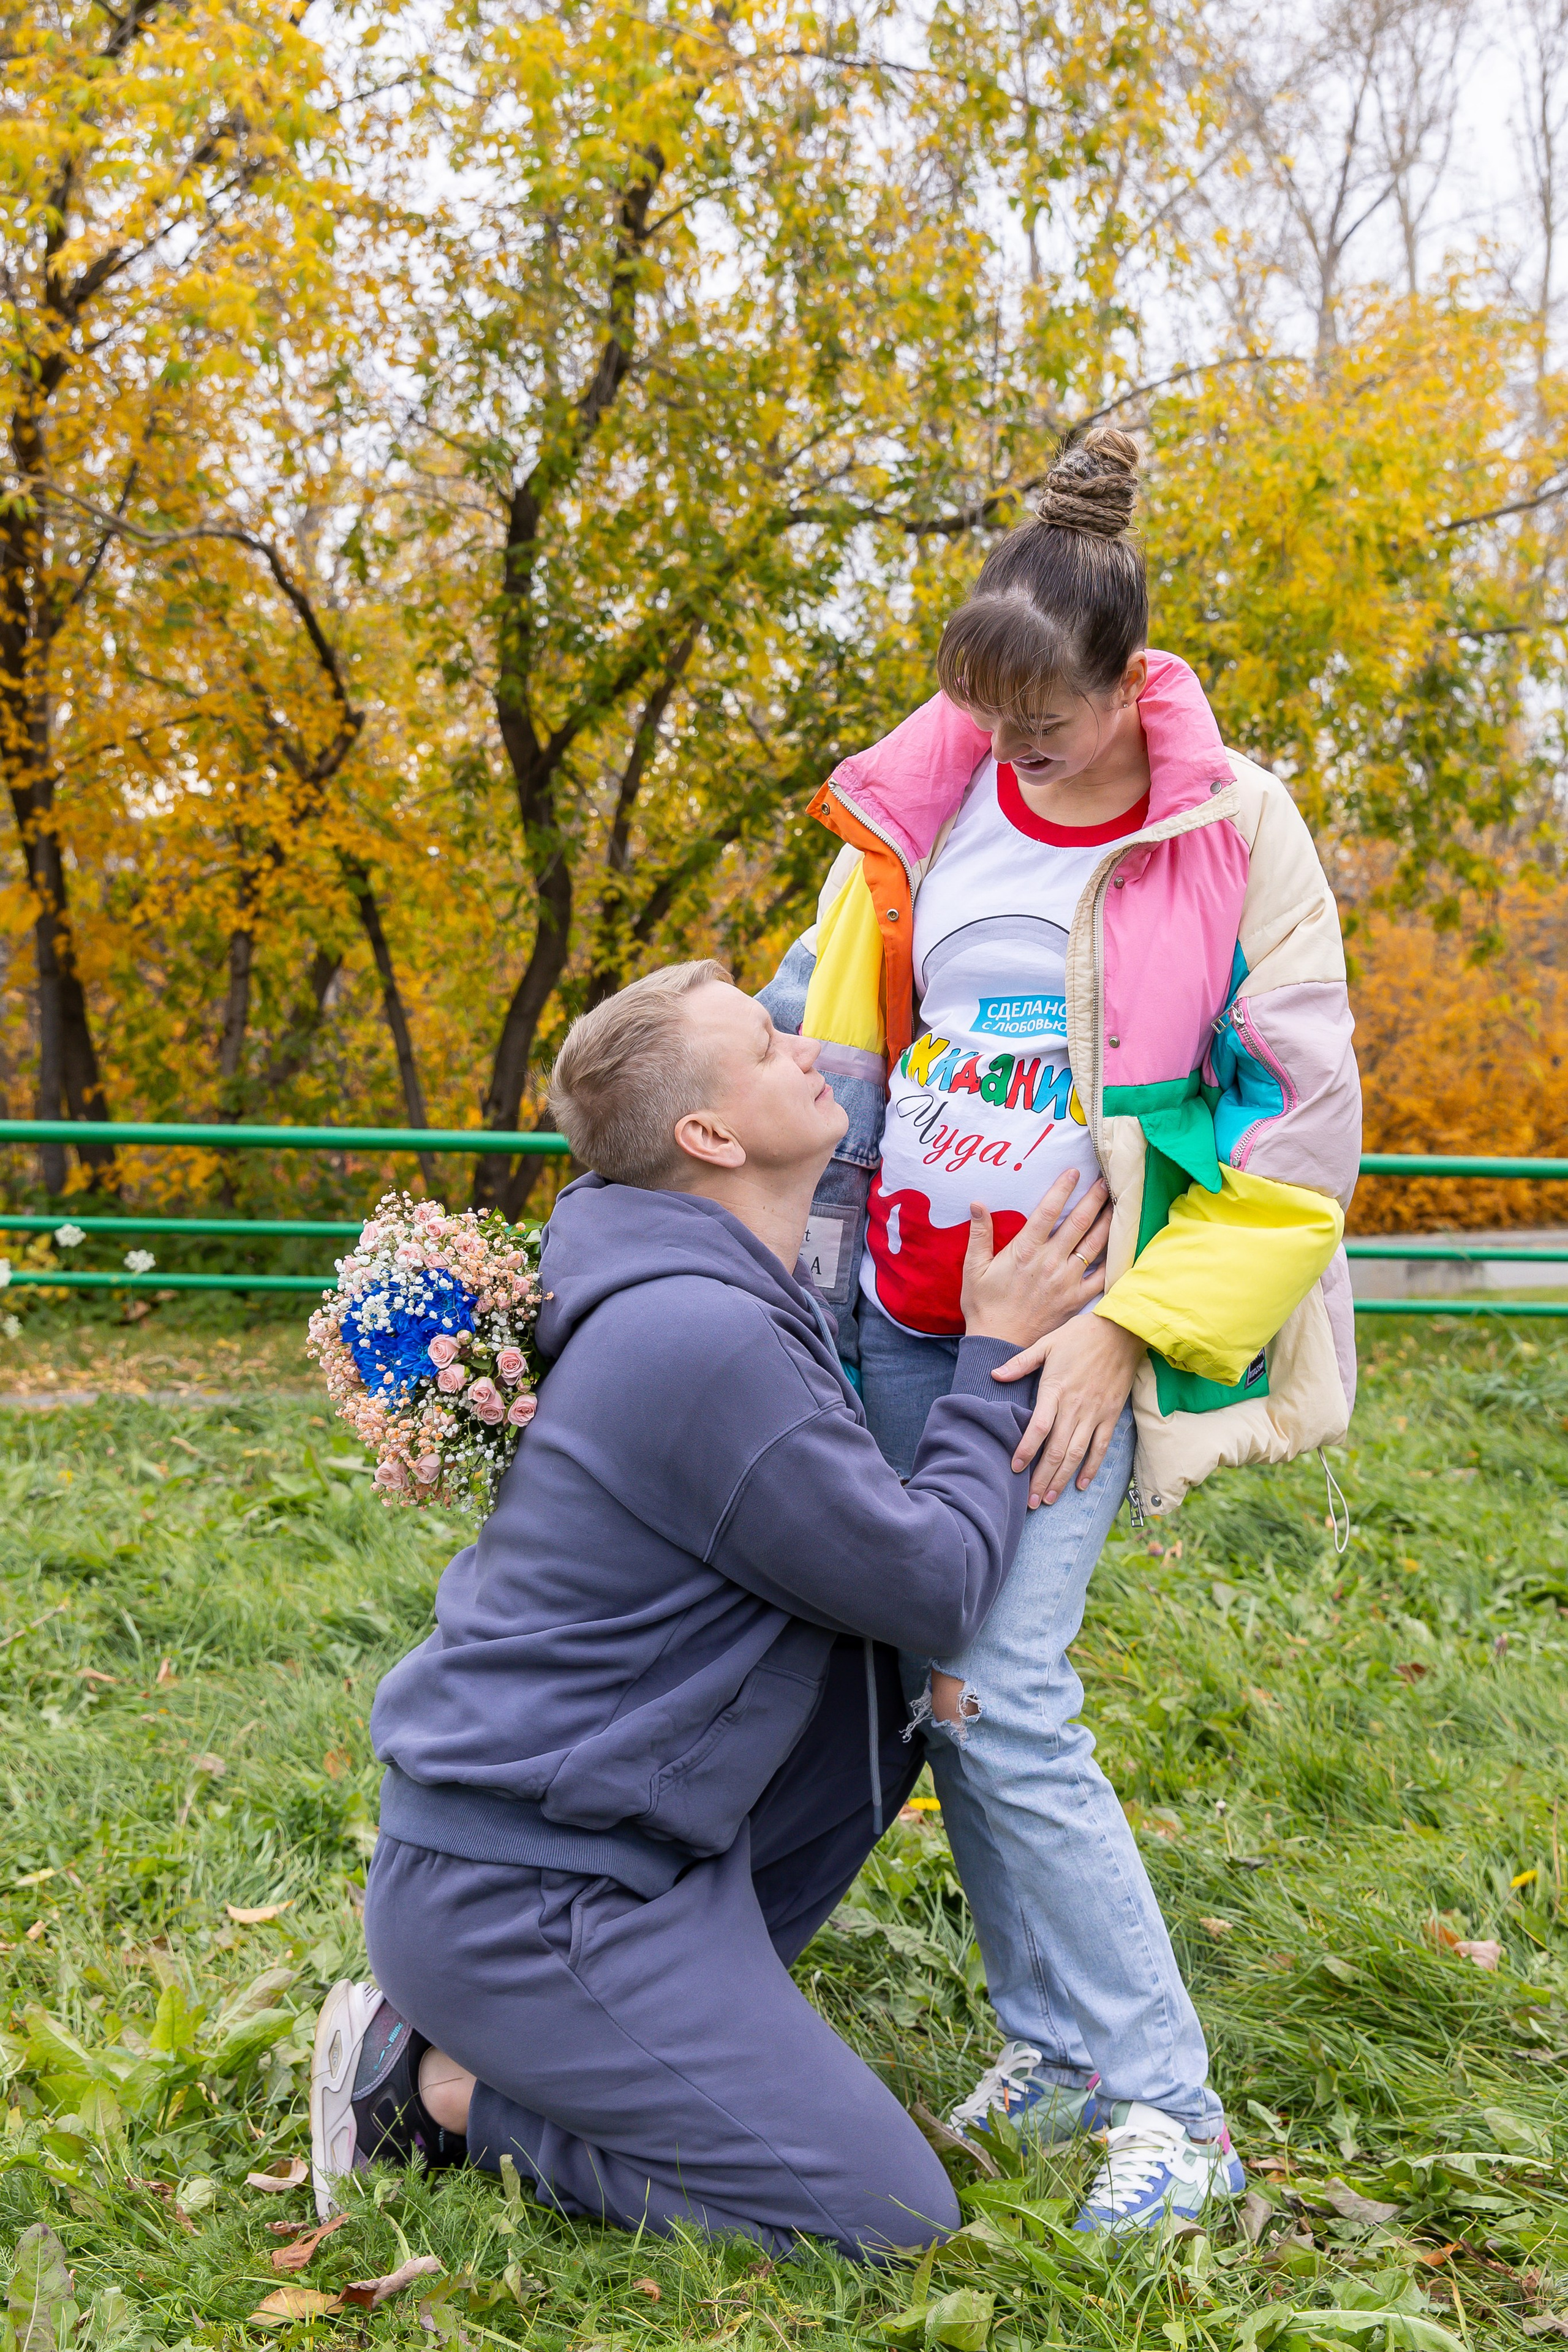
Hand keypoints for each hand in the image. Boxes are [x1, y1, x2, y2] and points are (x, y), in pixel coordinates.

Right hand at [960, 1170, 1112, 1347]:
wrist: (1000, 1343)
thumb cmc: (984, 1305)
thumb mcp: (974, 1268)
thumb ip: (979, 1234)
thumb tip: (977, 1203)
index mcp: (1025, 1251)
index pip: (1047, 1212)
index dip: (1062, 1189)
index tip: (1074, 1172)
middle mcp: (1050, 1262)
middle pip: (1078, 1223)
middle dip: (1094, 1199)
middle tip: (1106, 1182)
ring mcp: (1066, 1281)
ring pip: (1094, 1245)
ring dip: (1107, 1222)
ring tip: (1117, 1205)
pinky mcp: (1077, 1299)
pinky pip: (1102, 1276)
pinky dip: (1114, 1260)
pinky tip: (1121, 1246)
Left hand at [992, 1311, 1144, 1506]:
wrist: (1122, 1330)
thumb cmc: (1081, 1336)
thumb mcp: (1047, 1343)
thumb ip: (1021, 1363)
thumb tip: (994, 1375)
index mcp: (1055, 1390)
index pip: (1037, 1428)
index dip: (1025, 1451)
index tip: (1013, 1469)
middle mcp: (1075, 1407)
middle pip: (1055, 1450)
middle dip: (1041, 1478)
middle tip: (1029, 1501)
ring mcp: (1095, 1414)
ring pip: (1076, 1454)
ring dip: (1062, 1479)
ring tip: (1048, 1499)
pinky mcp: (1111, 1416)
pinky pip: (1100, 1448)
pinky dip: (1091, 1468)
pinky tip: (1080, 1485)